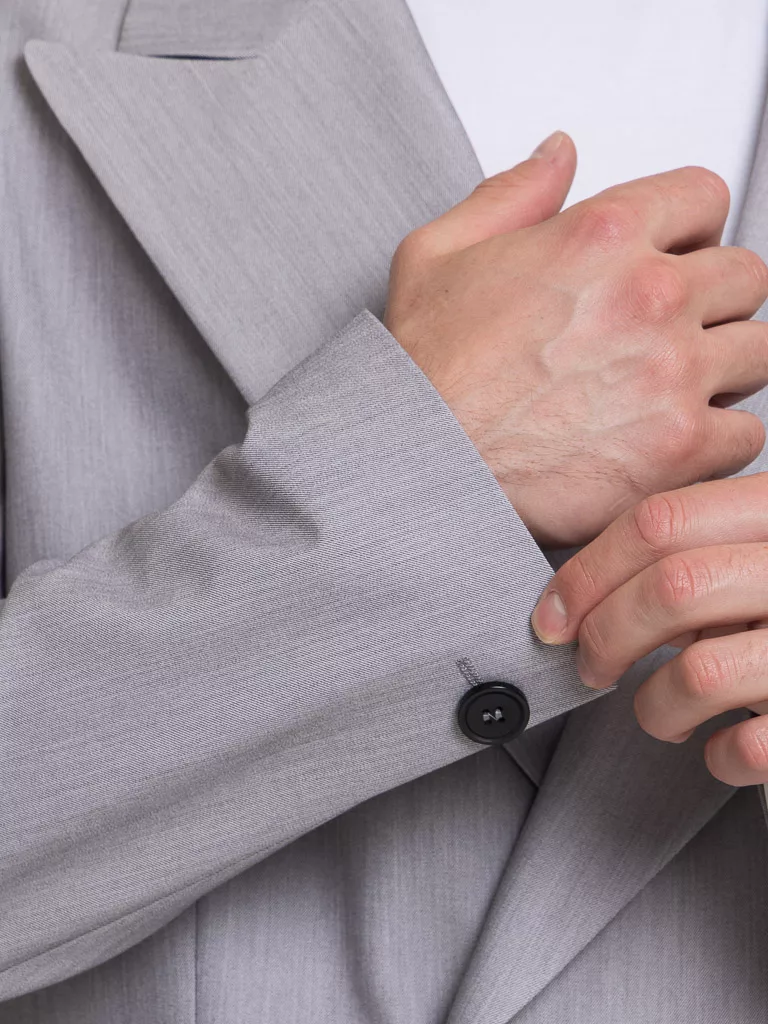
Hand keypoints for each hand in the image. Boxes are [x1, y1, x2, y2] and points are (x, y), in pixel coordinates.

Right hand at [384, 131, 767, 547]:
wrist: (420, 463)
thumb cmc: (426, 374)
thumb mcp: (437, 252)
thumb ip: (511, 192)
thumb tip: (558, 155)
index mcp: (601, 236)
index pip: (704, 196)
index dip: (689, 225)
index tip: (676, 251)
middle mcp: (649, 296)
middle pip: (745, 275)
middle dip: (713, 296)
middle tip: (673, 324)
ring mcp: (672, 372)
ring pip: (758, 351)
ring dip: (725, 365)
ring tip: (675, 382)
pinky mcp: (680, 446)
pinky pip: (747, 433)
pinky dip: (719, 437)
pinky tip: (673, 437)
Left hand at [530, 474, 767, 785]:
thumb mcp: (753, 554)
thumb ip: (694, 553)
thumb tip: (581, 595)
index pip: (660, 522)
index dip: (588, 572)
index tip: (553, 616)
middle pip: (670, 589)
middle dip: (605, 637)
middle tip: (592, 665)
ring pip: (700, 672)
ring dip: (654, 706)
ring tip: (661, 713)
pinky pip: (750, 746)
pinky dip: (718, 756)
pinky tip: (720, 747)